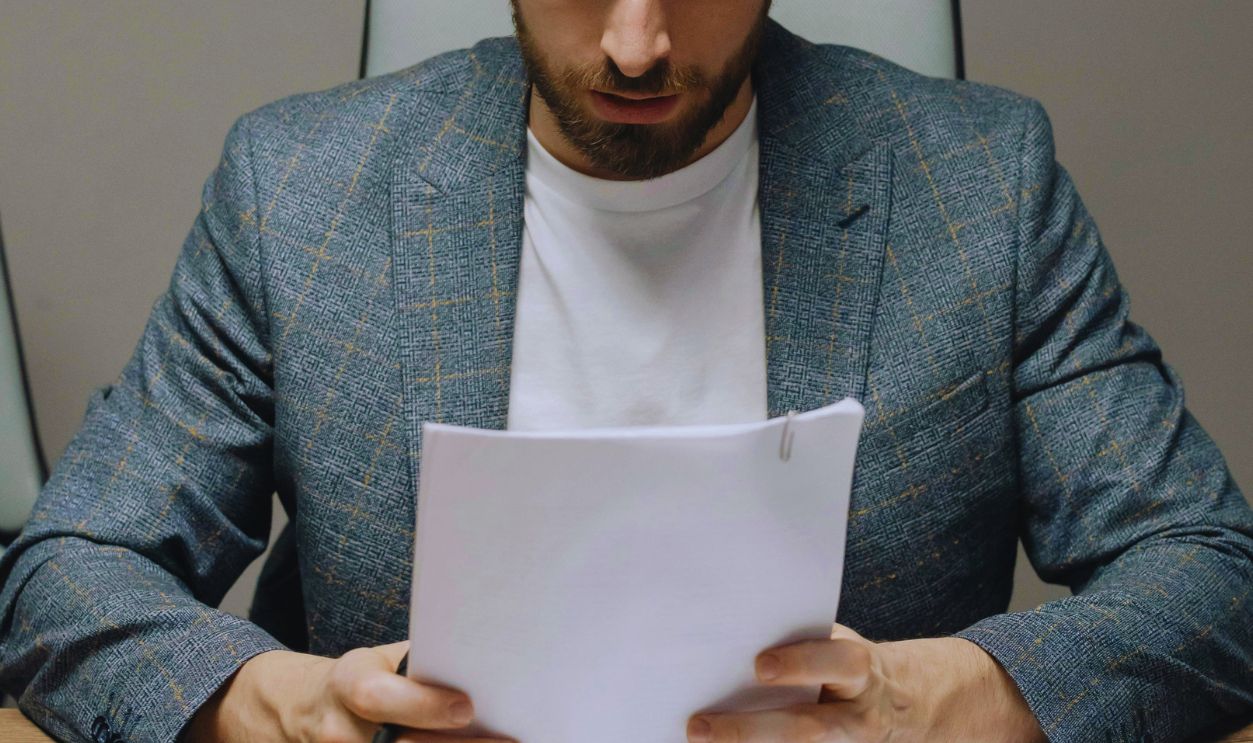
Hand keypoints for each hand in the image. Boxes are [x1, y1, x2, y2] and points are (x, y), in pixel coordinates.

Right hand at [183, 640, 515, 741]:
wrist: (302, 710)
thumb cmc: (363, 679)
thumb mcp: (381, 661)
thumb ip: (423, 663)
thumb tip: (484, 657)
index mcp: (347, 683)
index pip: (377, 696)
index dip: (422, 705)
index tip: (466, 708)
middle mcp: (336, 731)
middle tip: (508, 741)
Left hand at [685, 623, 1045, 742]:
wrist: (911, 705)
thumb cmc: (854, 666)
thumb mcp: (843, 648)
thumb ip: (804, 644)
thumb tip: (739, 632)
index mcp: (862, 672)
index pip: (838, 664)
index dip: (802, 663)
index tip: (760, 666)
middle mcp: (859, 717)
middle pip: (807, 729)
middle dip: (749, 731)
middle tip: (698, 727)